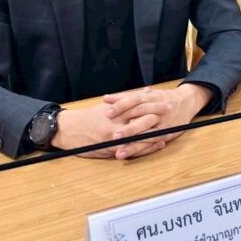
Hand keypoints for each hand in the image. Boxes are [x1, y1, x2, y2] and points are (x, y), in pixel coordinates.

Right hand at [51, 94, 171, 158]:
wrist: (67, 130)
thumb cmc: (89, 117)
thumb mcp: (107, 105)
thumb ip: (128, 100)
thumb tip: (146, 91)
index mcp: (115, 111)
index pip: (138, 106)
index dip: (154, 104)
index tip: (167, 101)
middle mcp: (115, 123)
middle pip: (141, 119)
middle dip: (158, 117)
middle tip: (172, 113)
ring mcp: (114, 137)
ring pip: (138, 136)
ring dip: (156, 134)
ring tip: (170, 132)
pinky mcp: (110, 149)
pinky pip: (131, 149)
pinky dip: (145, 147)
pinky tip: (157, 145)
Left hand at [101, 85, 212, 158]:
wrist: (186, 101)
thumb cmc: (162, 98)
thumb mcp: (147, 94)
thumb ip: (126, 97)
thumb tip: (106, 99)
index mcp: (151, 98)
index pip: (135, 100)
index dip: (121, 106)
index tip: (107, 113)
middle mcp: (158, 110)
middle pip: (142, 119)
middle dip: (128, 129)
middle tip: (113, 136)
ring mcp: (163, 123)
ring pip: (148, 135)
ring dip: (133, 145)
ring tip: (118, 152)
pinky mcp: (166, 133)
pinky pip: (153, 142)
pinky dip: (142, 149)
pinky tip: (131, 154)